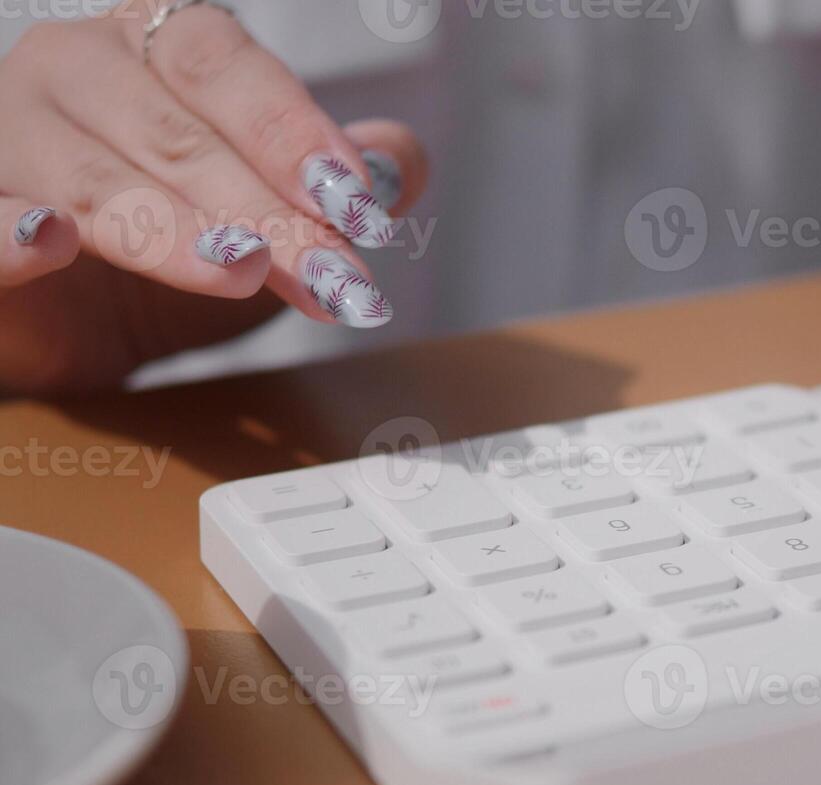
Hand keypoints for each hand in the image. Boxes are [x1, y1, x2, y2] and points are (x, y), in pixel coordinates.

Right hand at [0, 0, 427, 394]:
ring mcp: (4, 139)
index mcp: (146, 44)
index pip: (220, 64)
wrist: (62, 323)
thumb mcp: (268, 217)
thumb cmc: (171, 244)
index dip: (291, 127)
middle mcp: (67, 71)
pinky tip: (53, 240)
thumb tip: (399, 161)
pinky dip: (12, 232)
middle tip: (336, 274)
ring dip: (175, 228)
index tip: (357, 201)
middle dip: (266, 210)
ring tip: (243, 267)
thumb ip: (333, 181)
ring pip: (94, 181)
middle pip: (177, 134)